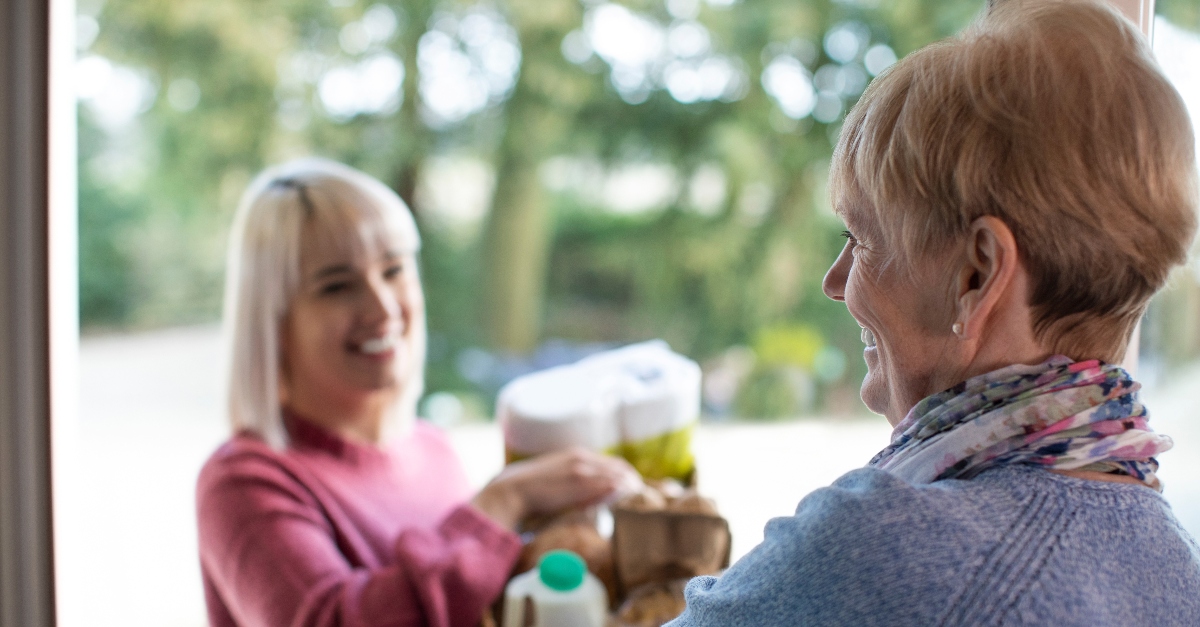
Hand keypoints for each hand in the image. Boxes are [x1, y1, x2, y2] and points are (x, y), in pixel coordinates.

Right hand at [471, 447, 640, 529]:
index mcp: (576, 455)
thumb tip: (585, 498)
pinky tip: (626, 500)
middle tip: (640, 498)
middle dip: (633, 481)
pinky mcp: (578, 481)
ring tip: (637, 501)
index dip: (625, 476)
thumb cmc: (526, 489)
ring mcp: (581, 469)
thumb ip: (569, 483)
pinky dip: (620, 491)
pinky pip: (608, 484)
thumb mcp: (552, 478)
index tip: (632, 490)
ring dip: (630, 488)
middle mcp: (582, 458)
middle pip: (619, 467)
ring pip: (617, 475)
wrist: (509, 490)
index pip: (612, 463)